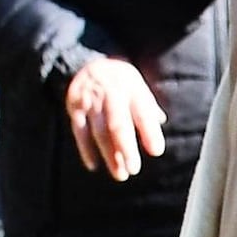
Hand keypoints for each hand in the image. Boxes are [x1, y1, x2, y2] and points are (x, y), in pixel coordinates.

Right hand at [63, 51, 166, 179]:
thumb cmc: (120, 80)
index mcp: (131, 89)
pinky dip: (85, 149)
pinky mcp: (75, 108)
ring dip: (109, 154)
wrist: (87, 62)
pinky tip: (93, 165)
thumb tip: (161, 121)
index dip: (150, 132)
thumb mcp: (138, 85)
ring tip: (120, 174)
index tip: (156, 151)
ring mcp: (90, 102)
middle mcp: (110, 95)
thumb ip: (148, 105)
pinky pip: (79, 132)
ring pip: (99, 132)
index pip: (142, 112)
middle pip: (118, 124)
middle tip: (134, 169)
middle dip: (126, 148)